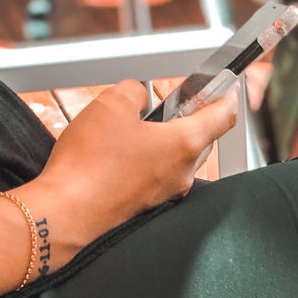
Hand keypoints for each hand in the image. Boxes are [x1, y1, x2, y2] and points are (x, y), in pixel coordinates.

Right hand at [19, 79, 238, 270]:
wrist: (68, 211)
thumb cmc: (91, 162)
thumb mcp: (111, 105)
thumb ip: (134, 91)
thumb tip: (140, 96)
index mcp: (183, 145)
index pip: (221, 117)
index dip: (227, 96)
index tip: (229, 86)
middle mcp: (181, 173)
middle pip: (200, 138)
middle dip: (192, 116)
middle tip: (178, 98)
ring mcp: (164, 192)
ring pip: (177, 157)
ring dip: (165, 137)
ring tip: (138, 122)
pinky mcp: (145, 203)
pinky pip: (156, 173)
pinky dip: (148, 157)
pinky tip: (121, 150)